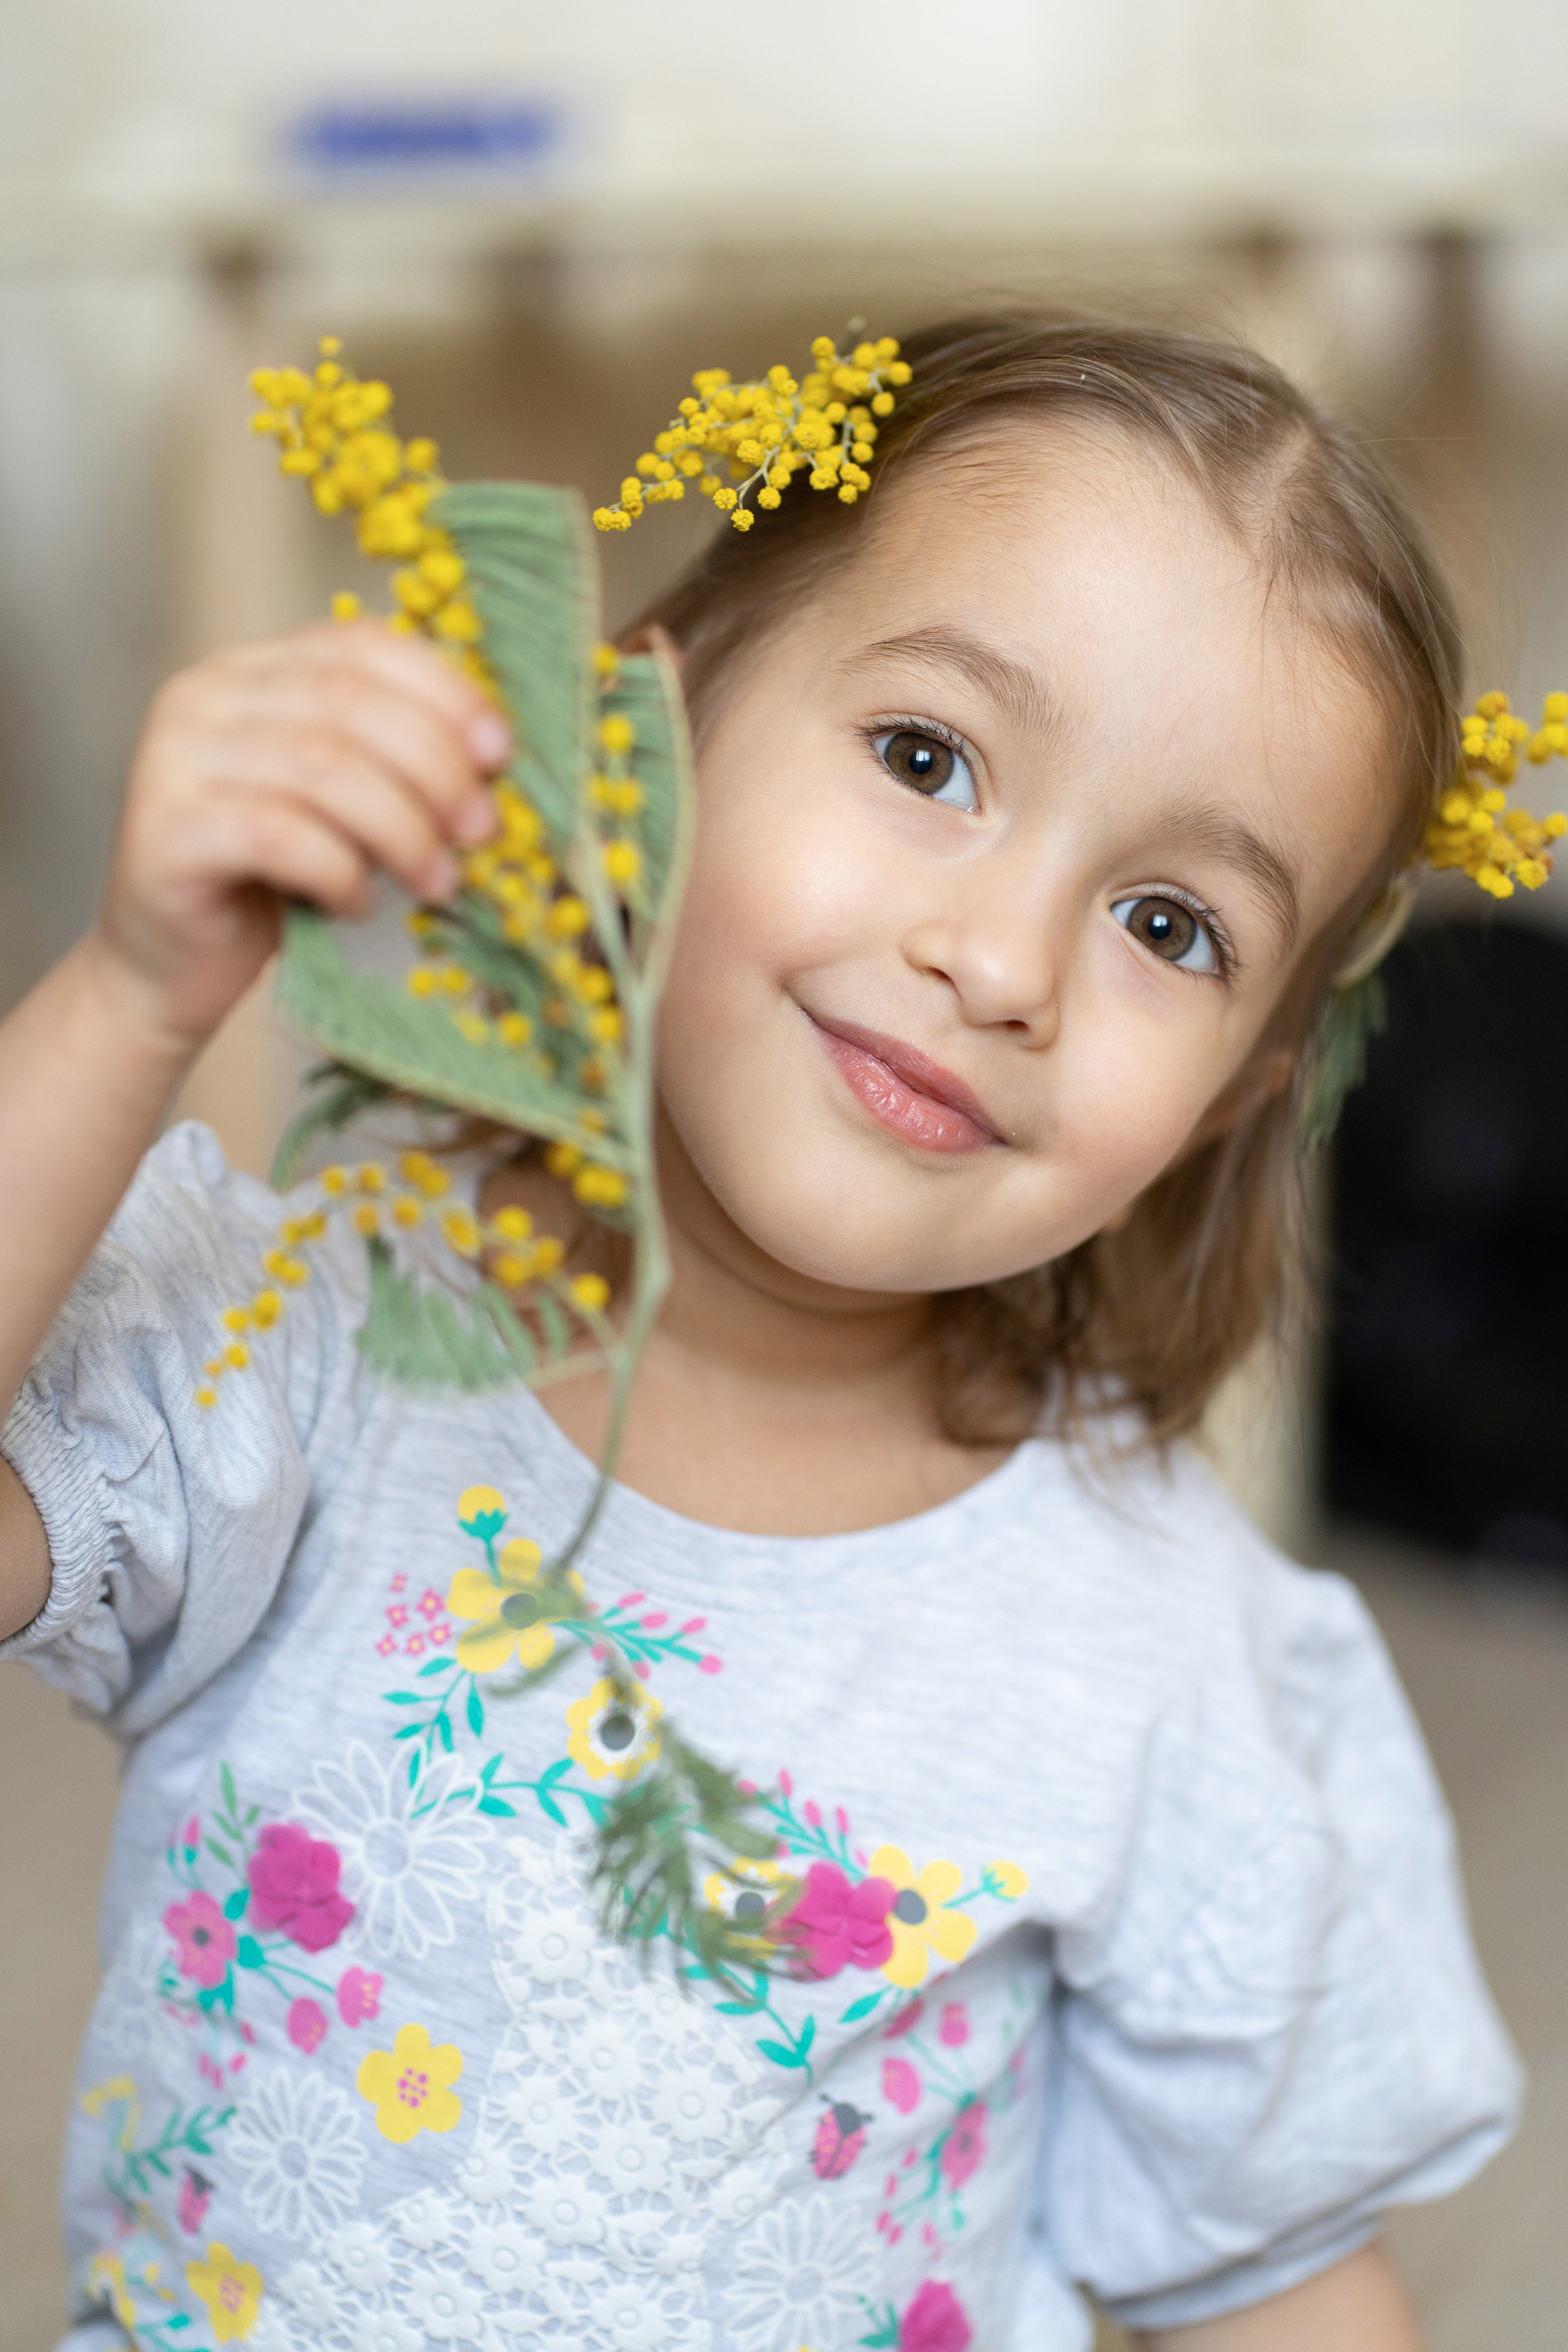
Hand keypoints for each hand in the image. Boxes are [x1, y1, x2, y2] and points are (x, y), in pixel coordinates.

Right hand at [90, 619, 509, 1052]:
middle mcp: (204, 694)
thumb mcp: (345, 804)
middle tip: (482, 830)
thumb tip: (495, 757)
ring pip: (321, 767)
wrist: (174, 966)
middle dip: (435, 767)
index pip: (359, 644)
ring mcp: (174, 756)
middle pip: (348, 702)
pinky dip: (339, 872)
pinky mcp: (165, 828)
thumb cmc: (273, 881)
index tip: (500, 752)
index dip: (442, 692)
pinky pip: (279, 835)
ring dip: (401, 828)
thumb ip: (394, 761)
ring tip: (436, 881)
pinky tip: (358, 905)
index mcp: (253, 669)